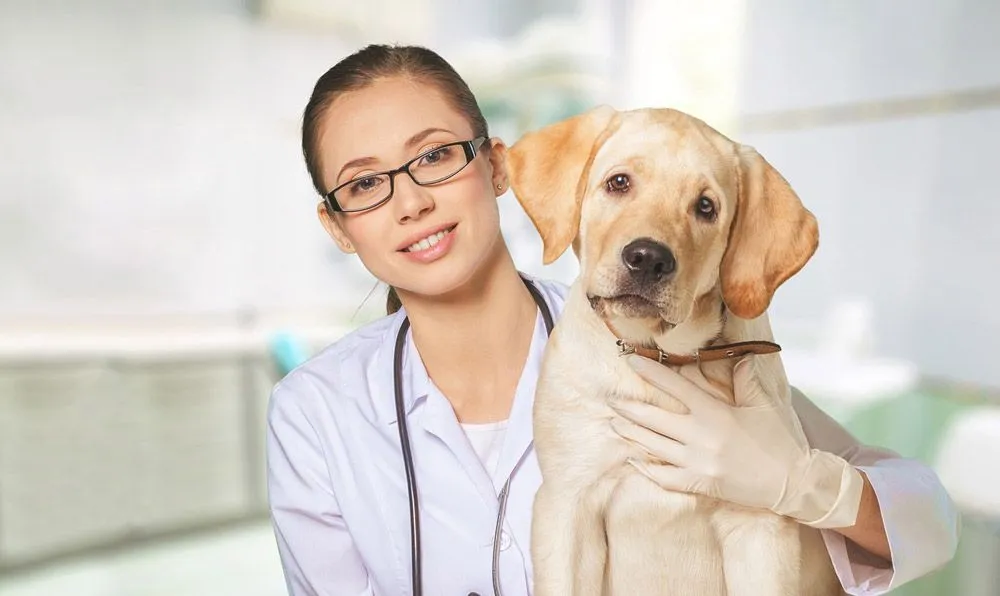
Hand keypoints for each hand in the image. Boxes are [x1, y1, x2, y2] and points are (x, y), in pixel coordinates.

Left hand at [610, 354, 863, 528]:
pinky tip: (633, 460)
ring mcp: (697, 462)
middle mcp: (700, 437)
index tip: (629, 360)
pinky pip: (664, 478)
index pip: (675, 387)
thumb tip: (737, 354)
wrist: (793, 483)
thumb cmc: (778, 441)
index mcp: (715, 413)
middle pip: (654, 418)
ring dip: (631, 434)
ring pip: (653, 446)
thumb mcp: (762, 404)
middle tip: (610, 398)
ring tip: (614, 424)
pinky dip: (646, 469)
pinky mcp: (699, 484)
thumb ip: (745, 378)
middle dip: (629, 407)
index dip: (650, 371)